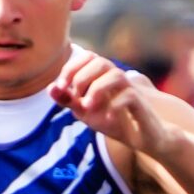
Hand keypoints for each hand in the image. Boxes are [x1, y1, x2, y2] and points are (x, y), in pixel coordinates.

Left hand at [50, 49, 170, 154]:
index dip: (71, 67)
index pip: (88, 56)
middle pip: (100, 61)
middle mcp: (117, 78)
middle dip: (82, 78)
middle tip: (76, 98)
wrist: (142, 137)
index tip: (61, 86)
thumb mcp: (86, 112)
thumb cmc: (113, 120)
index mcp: (103, 76)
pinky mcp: (141, 105)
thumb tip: (51, 88)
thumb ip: (70, 100)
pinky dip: (114, 107)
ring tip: (88, 107)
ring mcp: (130, 89)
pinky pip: (128, 97)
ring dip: (97, 89)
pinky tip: (107, 119)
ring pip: (116, 75)